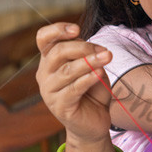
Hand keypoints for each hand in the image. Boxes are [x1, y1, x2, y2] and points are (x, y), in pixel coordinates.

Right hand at [36, 22, 113, 145]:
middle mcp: (44, 74)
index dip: (57, 30)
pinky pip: (74, 89)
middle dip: (82, 47)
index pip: (43, 38)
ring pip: (67, 71)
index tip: (77, 29)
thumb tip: (90, 46)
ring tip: (108, 57)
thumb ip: (86, 53)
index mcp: (49, 60)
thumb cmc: (92, 91)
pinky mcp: (60, 107)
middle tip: (104, 51)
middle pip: (57, 52)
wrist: (94, 122)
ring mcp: (49, 92)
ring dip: (90, 61)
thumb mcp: (91, 66)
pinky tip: (100, 72)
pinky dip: (88, 78)